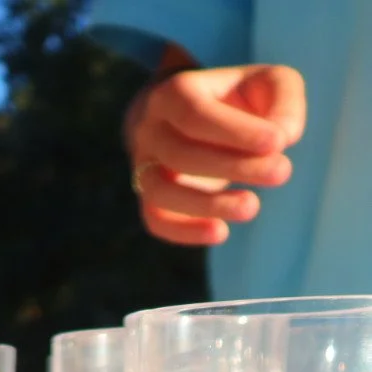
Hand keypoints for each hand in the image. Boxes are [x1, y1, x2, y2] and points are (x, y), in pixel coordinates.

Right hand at [127, 63, 306, 244]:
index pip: (194, 115)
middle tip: (283, 172)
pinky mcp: (150, 196)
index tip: (279, 143)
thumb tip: (284, 139)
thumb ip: (284, 102)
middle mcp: (149, 129)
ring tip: (252, 207)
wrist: (185, 114)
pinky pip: (155, 219)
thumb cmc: (234, 97)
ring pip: (161, 192)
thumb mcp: (267, 83)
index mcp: (173, 92)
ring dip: (206, 204)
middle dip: (233, 167)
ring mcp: (144, 165)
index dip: (234, 132)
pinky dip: (184, 231)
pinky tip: (221, 233)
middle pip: (180, 154)